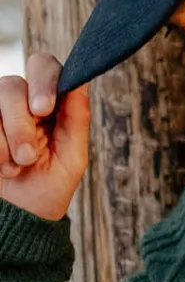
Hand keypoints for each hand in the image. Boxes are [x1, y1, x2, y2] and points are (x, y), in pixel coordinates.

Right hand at [0, 53, 89, 222]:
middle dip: (21, 123)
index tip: (43, 109)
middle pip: (13, 85)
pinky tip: (1, 165)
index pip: (44, 66)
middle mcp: (19, 99)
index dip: (43, 81)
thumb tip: (79, 84)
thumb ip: (76, 121)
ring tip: (15, 166)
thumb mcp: (72, 158)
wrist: (21, 215)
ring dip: (6, 140)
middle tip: (28, 155)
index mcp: (49, 102)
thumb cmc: (49, 186)